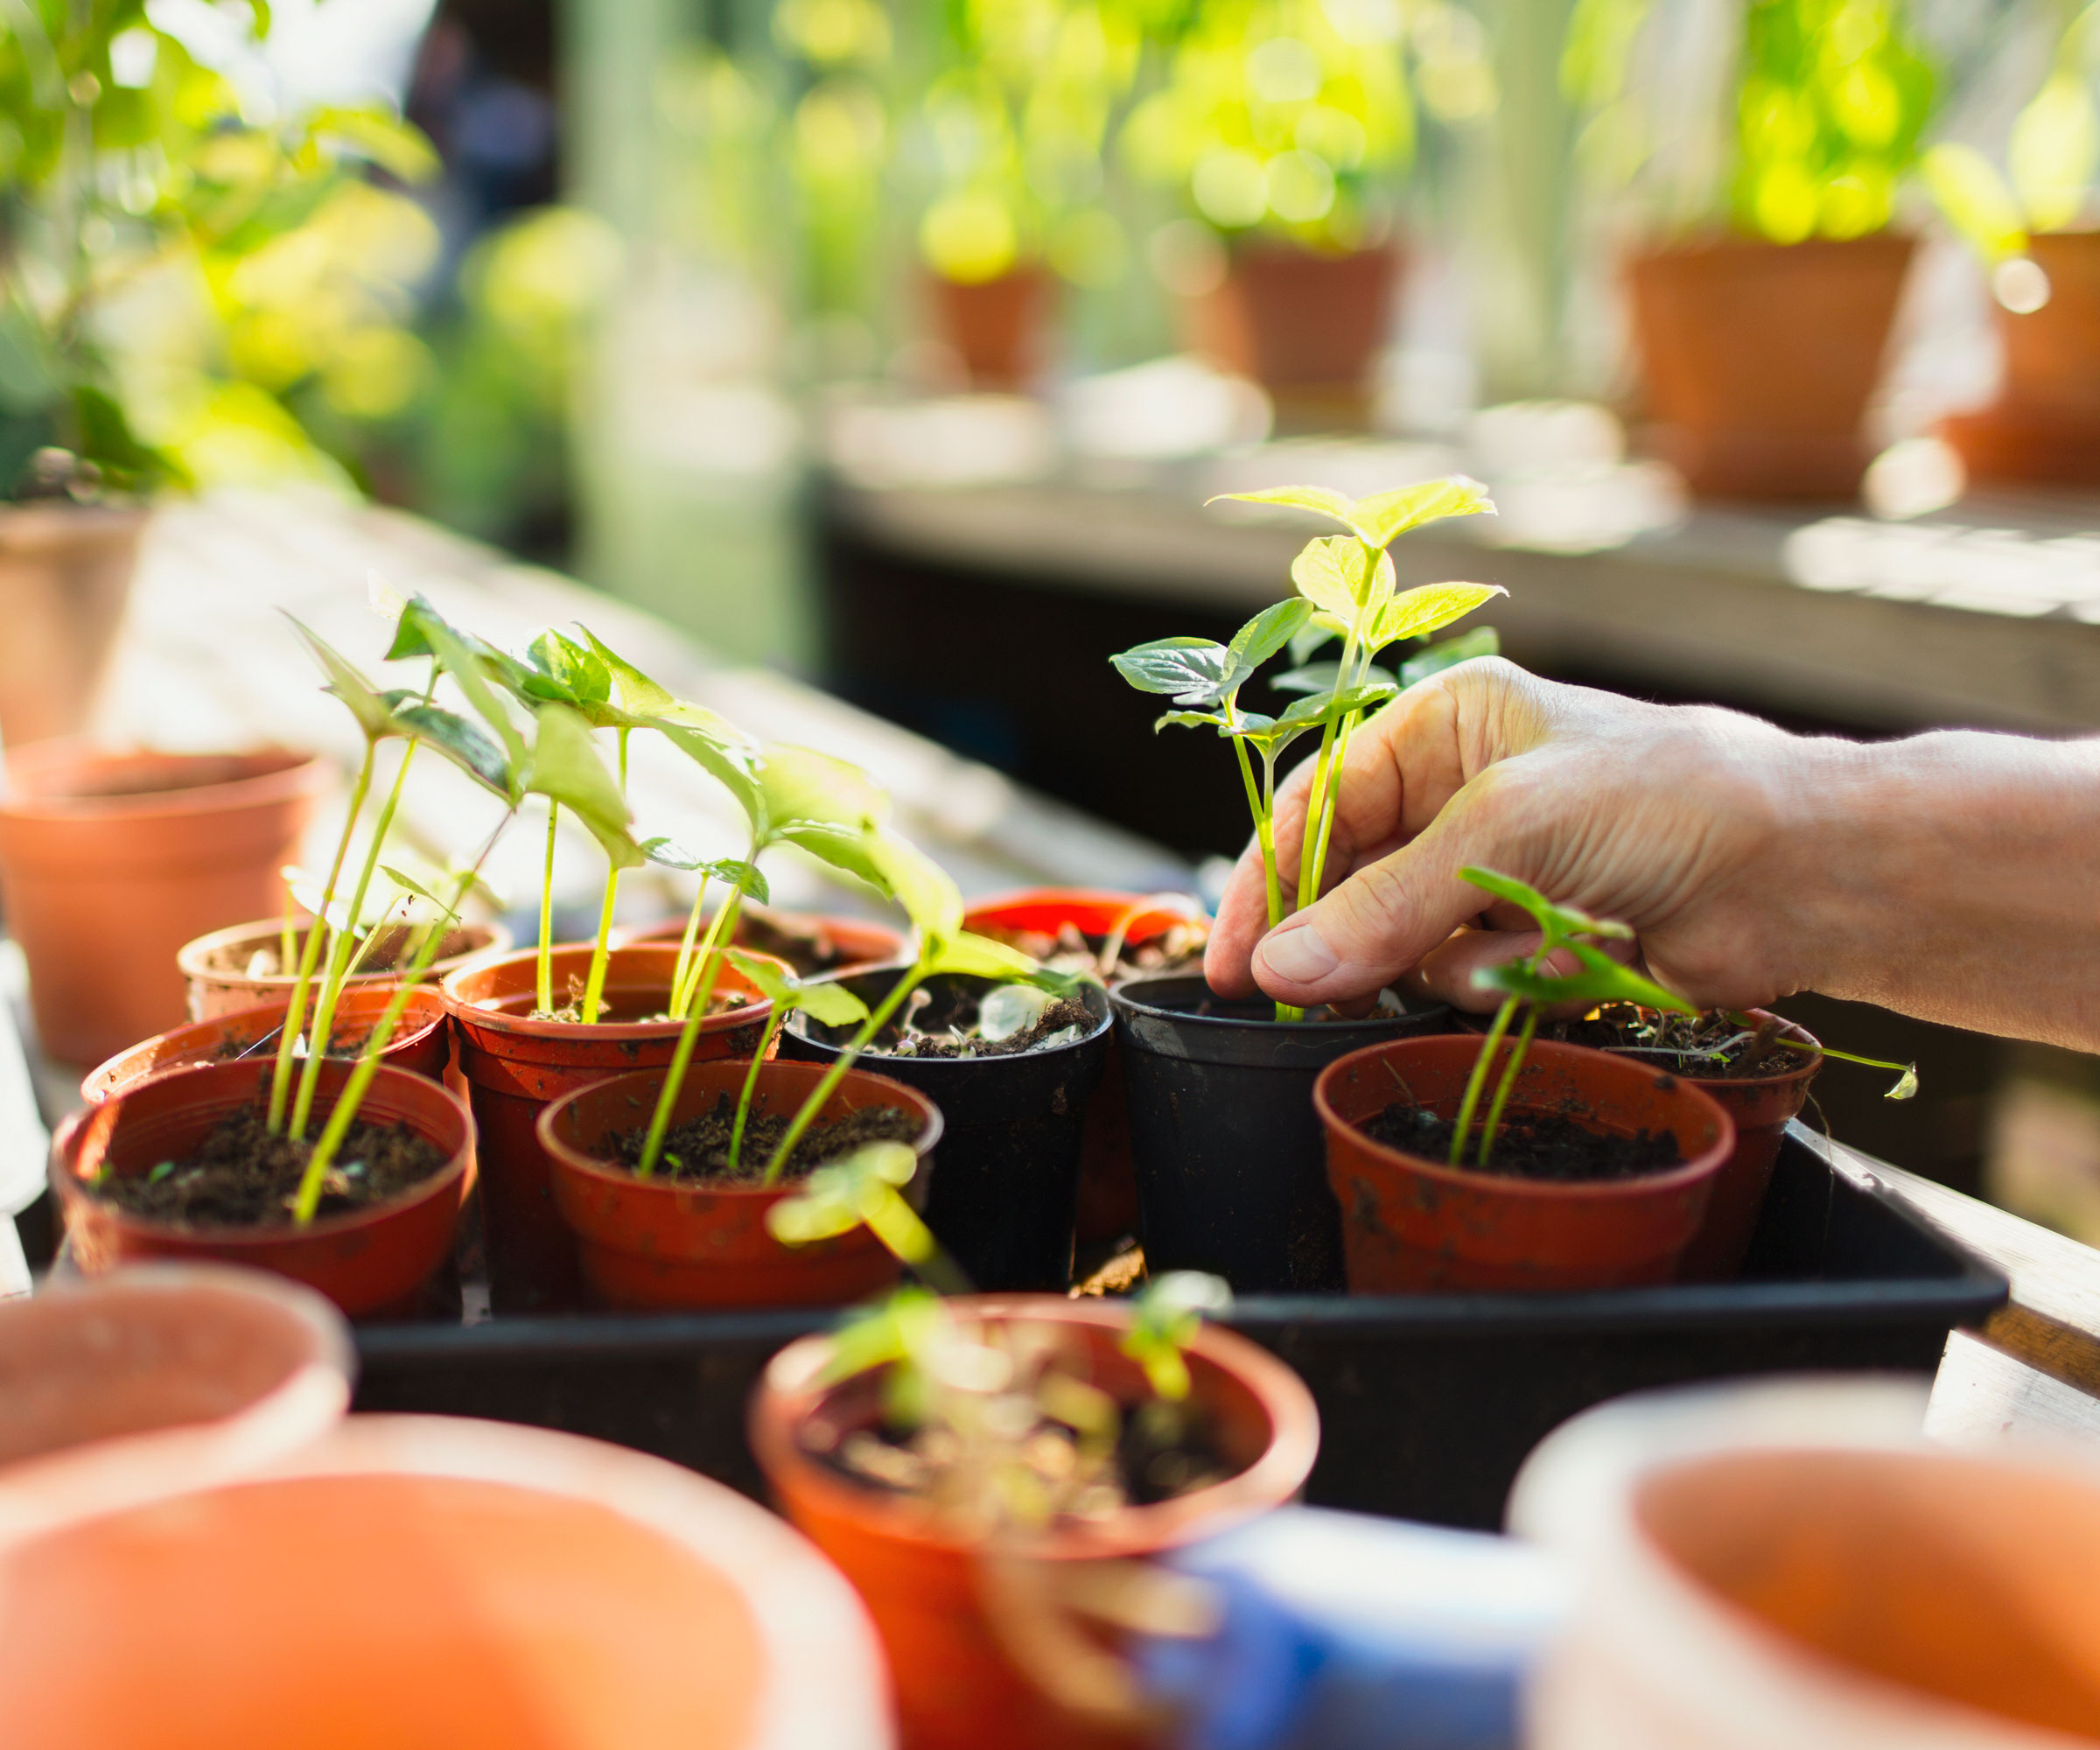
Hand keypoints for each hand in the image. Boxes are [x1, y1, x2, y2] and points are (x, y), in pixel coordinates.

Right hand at [1203, 658, 1809, 1014]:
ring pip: (1398, 941)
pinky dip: (1490, 984)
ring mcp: (1495, 870)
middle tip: (1301, 996)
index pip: (1319, 803)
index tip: (1235, 962)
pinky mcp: (1530, 937)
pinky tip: (1552, 964)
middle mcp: (1461, 791)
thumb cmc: (1671, 800)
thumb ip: (1391, 901)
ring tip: (1512, 948)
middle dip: (1345, 934)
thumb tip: (1286, 968)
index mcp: (1447, 725)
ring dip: (1440, 960)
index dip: (1268, 880)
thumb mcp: (1513, 826)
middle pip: (1349, 878)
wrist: (1804, 875)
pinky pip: (1458, 978)